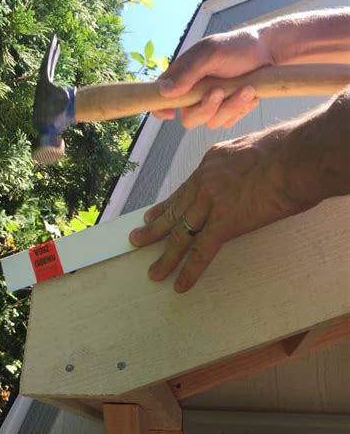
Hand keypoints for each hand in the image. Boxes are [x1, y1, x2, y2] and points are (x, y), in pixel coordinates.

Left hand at [129, 127, 307, 292]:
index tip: (150, 216)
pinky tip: (180, 284)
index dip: (165, 207)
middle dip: (153, 229)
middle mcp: (204, 182)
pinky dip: (189, 271)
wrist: (297, 157)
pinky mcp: (224, 223)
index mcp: (211, 163)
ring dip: (166, 257)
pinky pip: (202, 252)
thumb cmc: (287, 150)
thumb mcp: (252, 149)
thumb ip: (238, 165)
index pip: (183, 190)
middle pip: (174, 212)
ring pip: (182, 235)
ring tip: (153, 272)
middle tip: (136, 240)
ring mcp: (211, 203)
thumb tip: (244, 176)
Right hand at [154, 28, 270, 128]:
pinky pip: (228, 122)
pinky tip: (250, 93)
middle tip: (220, 92)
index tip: (171, 113)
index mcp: (183, 78)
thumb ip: (188, 72)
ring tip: (247, 88)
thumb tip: (164, 91)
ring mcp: (211, 105)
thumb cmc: (237, 47)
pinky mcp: (228, 112)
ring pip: (212, 122)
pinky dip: (241, 109)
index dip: (161, 109)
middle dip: (206, 109)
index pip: (161, 98)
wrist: (267, 52)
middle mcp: (194, 95)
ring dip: (231, 106)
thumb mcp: (210, 53)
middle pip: (189, 119)